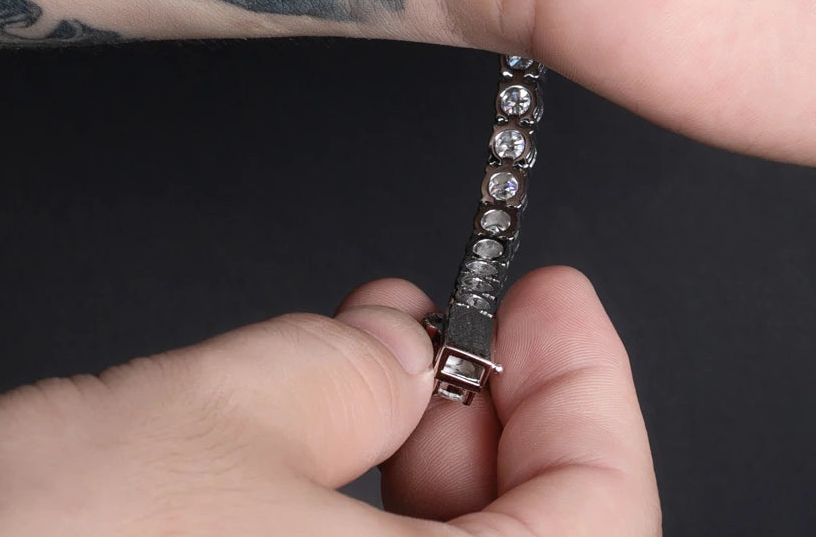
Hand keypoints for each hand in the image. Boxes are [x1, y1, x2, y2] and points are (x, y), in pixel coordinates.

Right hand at [0, 267, 657, 535]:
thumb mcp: (211, 416)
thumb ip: (339, 366)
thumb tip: (398, 347)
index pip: (604, 511)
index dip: (586, 386)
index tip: (553, 301)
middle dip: (488, 417)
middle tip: (452, 326)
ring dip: (414, 465)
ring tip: (368, 360)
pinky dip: (353, 524)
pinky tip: (310, 449)